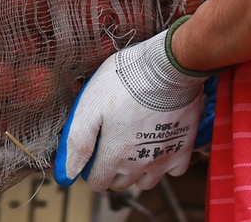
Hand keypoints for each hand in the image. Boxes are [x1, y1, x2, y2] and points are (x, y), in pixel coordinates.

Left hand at [54, 27, 207, 192]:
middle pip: (121, 183)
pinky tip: (159, 142)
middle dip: (112, 169)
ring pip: (146, 181)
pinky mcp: (183, 150)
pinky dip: (165, 162)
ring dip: (138, 170)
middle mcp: (139, 165)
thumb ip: (77, 142)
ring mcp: (163, 159)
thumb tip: (67, 172)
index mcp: (114, 156)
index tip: (94, 149)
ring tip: (135, 144)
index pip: (98, 183)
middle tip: (113, 142)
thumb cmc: (126, 81)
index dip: (91, 168)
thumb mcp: (90, 105)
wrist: (168, 68)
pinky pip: (173, 171)